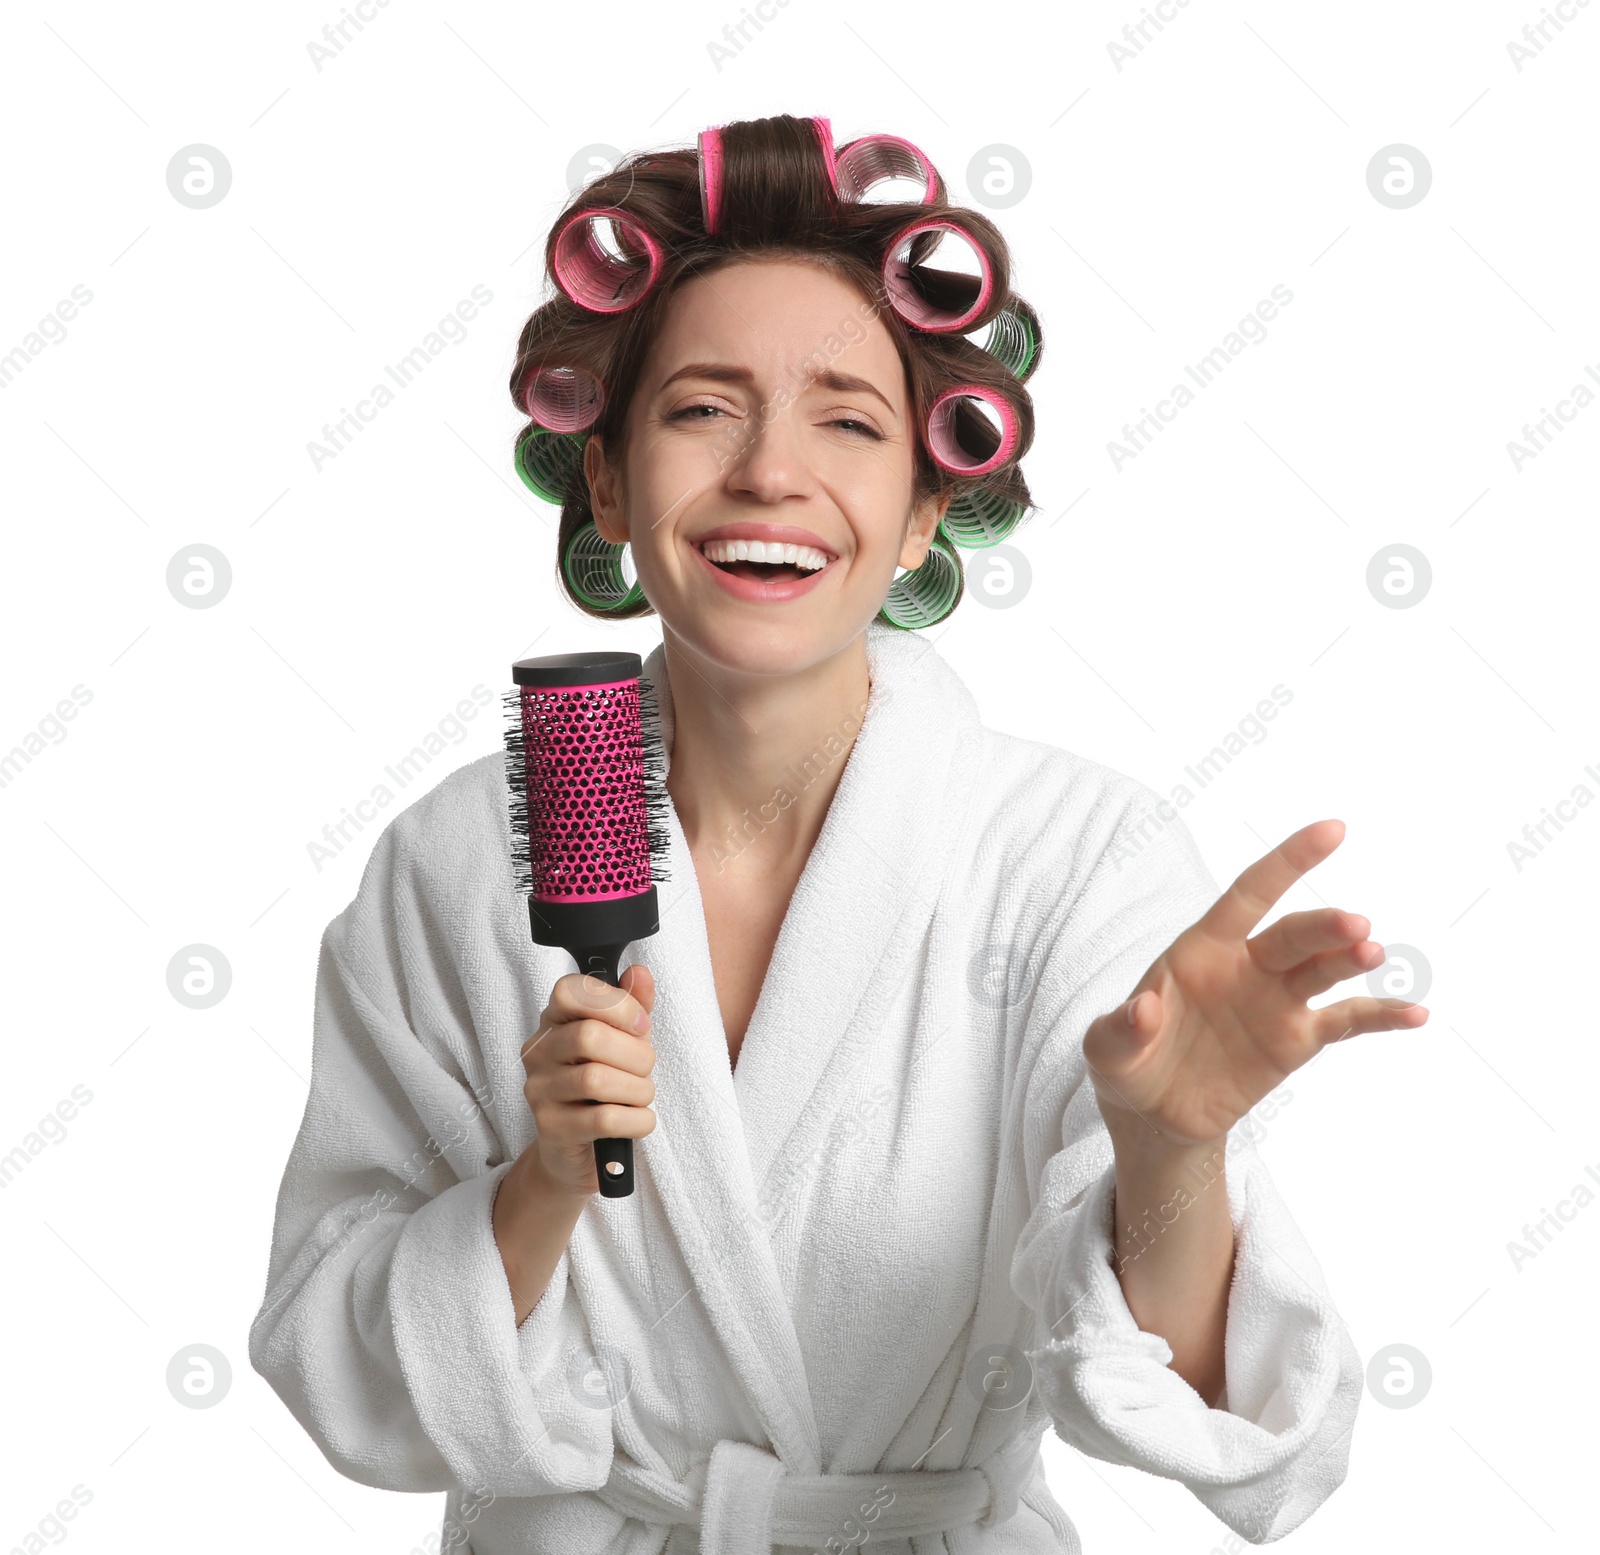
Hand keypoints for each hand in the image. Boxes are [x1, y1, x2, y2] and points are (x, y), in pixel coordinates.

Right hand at [519, 964, 657, 1193]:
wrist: (579, 1150)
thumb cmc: (604, 1087)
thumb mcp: (624, 1040)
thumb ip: (633, 1005)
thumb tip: (640, 974)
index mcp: (554, 1021)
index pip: (571, 991)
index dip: (616, 1004)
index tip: (640, 1025)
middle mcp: (539, 1052)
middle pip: (589, 1036)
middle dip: (635, 1054)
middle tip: (644, 1068)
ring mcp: (539, 1090)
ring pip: (597, 1079)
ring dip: (638, 1089)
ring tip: (641, 1096)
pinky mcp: (551, 1128)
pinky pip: (603, 1118)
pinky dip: (636, 1119)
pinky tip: (639, 1120)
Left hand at [1084, 819, 1426, 1147]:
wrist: (1153, 1113)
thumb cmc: (1126, 1063)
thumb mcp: (1106, 1049)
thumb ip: (1121, 1029)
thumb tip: (1143, 1010)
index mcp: (1202, 948)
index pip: (1250, 894)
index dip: (1288, 861)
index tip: (1333, 830)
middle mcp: (1247, 965)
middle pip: (1293, 936)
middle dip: (1323, 927)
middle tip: (1355, 926)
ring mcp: (1276, 1001)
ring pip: (1324, 969)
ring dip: (1351, 959)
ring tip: (1373, 954)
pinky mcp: (1296, 1040)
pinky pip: (1346, 1021)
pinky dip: (1381, 1016)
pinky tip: (1415, 1013)